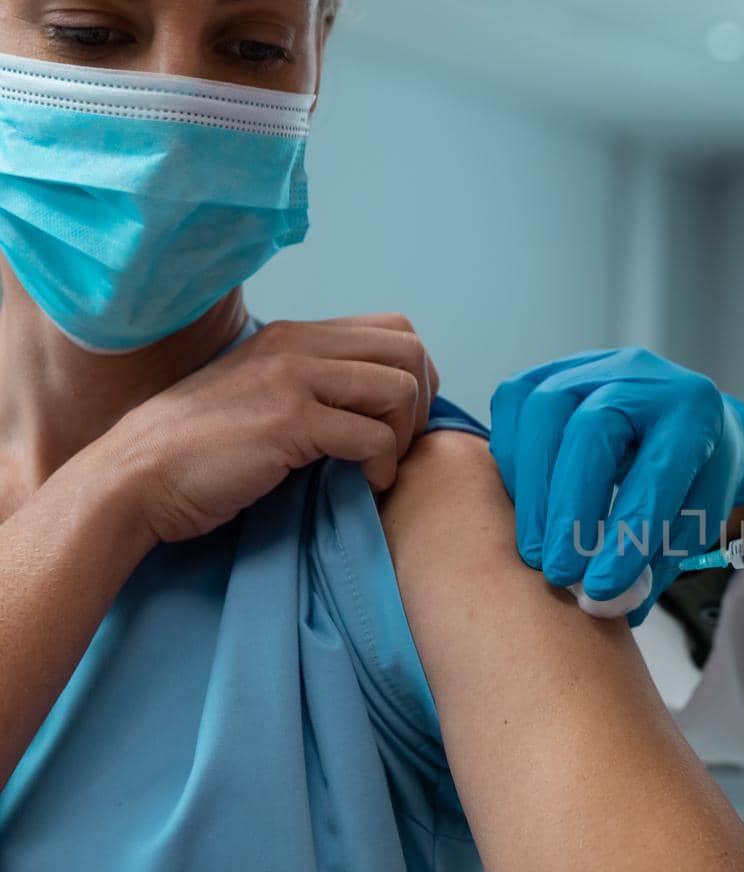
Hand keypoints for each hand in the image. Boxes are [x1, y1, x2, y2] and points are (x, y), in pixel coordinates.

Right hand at [103, 314, 439, 544]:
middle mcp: (297, 346)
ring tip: (379, 465)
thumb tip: (375, 402)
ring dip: (404, 435)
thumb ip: (310, 384)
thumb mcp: (259, 394)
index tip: (400, 418)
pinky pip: (374, 436)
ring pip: (399, 389)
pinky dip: (382, 466)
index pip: (394, 328)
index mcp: (294, 336)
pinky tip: (364, 483)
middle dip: (421, 401)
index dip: (415, 374)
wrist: (135, 477)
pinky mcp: (290, 422)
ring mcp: (292, 380)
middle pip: (408, 350)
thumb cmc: (198, 450)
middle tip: (398, 443)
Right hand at [489, 348, 743, 624]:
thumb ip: (655, 557)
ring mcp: (591, 366)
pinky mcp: (548, 372)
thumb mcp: (694, 519)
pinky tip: (525, 506)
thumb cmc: (689, 480)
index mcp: (693, 411)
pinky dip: (514, 462)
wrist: (682, 426)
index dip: (626, 534)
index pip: (658, 472)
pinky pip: (514, 407)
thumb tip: (608, 603)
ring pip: (544, 411)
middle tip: (558, 571)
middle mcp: (643, 376)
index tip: (602, 588)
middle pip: (593, 429)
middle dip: (570, 509)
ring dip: (533, 491)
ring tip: (536, 552)